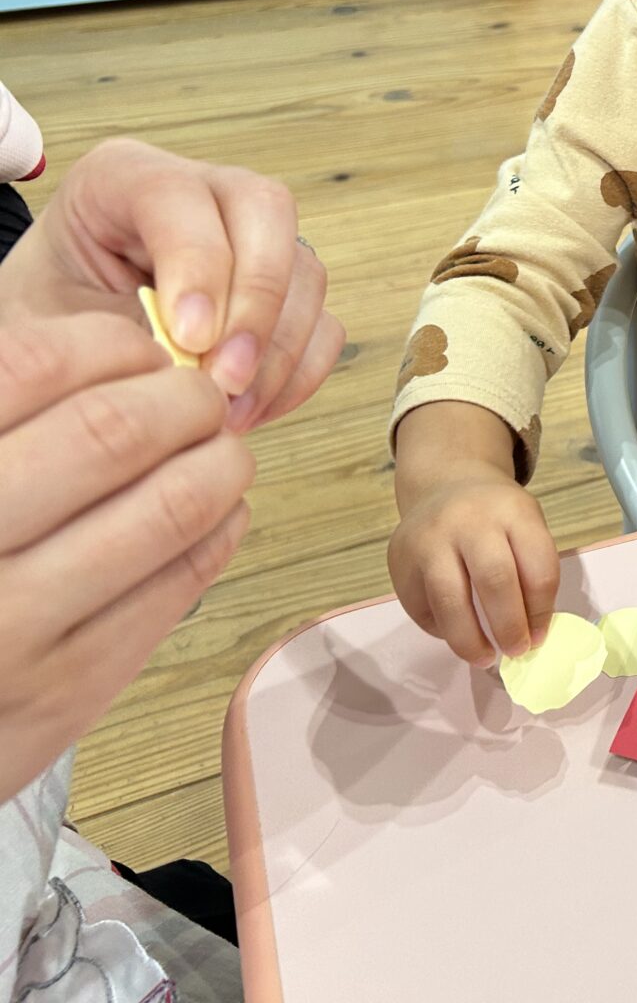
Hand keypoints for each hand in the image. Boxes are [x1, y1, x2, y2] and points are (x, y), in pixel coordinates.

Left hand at [0, 138, 342, 431]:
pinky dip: (298, 373)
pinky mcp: (284, 290)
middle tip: (226, 378)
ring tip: (229, 411)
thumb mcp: (48, 321)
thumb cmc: (47, 323)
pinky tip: (251, 407)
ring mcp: (253, 239)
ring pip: (305, 272)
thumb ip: (110, 332)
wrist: (60, 353)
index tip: (189, 339)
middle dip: (257, 303)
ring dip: (279, 352)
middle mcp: (202, 195)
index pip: (179, 194)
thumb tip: (185, 366)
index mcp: (123, 178)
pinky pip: (322, 323)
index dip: (196, 264)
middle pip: (267, 211)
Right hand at [0, 311, 254, 800]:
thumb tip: (124, 348)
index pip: (33, 365)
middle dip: (186, 400)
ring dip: (221, 462)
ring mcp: (14, 623)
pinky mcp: (69, 686)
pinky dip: (220, 529)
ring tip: (221, 452)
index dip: (112, 346)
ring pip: (171, 506)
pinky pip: (181, 582)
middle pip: (115, 429)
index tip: (144, 352)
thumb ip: (16, 418)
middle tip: (202, 398)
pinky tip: (215, 511)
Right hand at [390, 418, 559, 663]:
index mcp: (514, 511)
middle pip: (494, 581)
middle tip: (516, 651)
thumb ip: (533, 572)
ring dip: (469, 640)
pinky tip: (456, 632)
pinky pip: (421, 607)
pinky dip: (441, 629)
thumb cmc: (497, 517)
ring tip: (484, 657)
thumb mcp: (526, 527)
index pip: (537, 567)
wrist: (446, 484)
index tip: (540, 636)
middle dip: (509, 626)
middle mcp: (469, 520)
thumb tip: (532, 634)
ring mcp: (429, 538)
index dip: (542, 610)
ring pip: (449, 600)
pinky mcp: (400, 559)